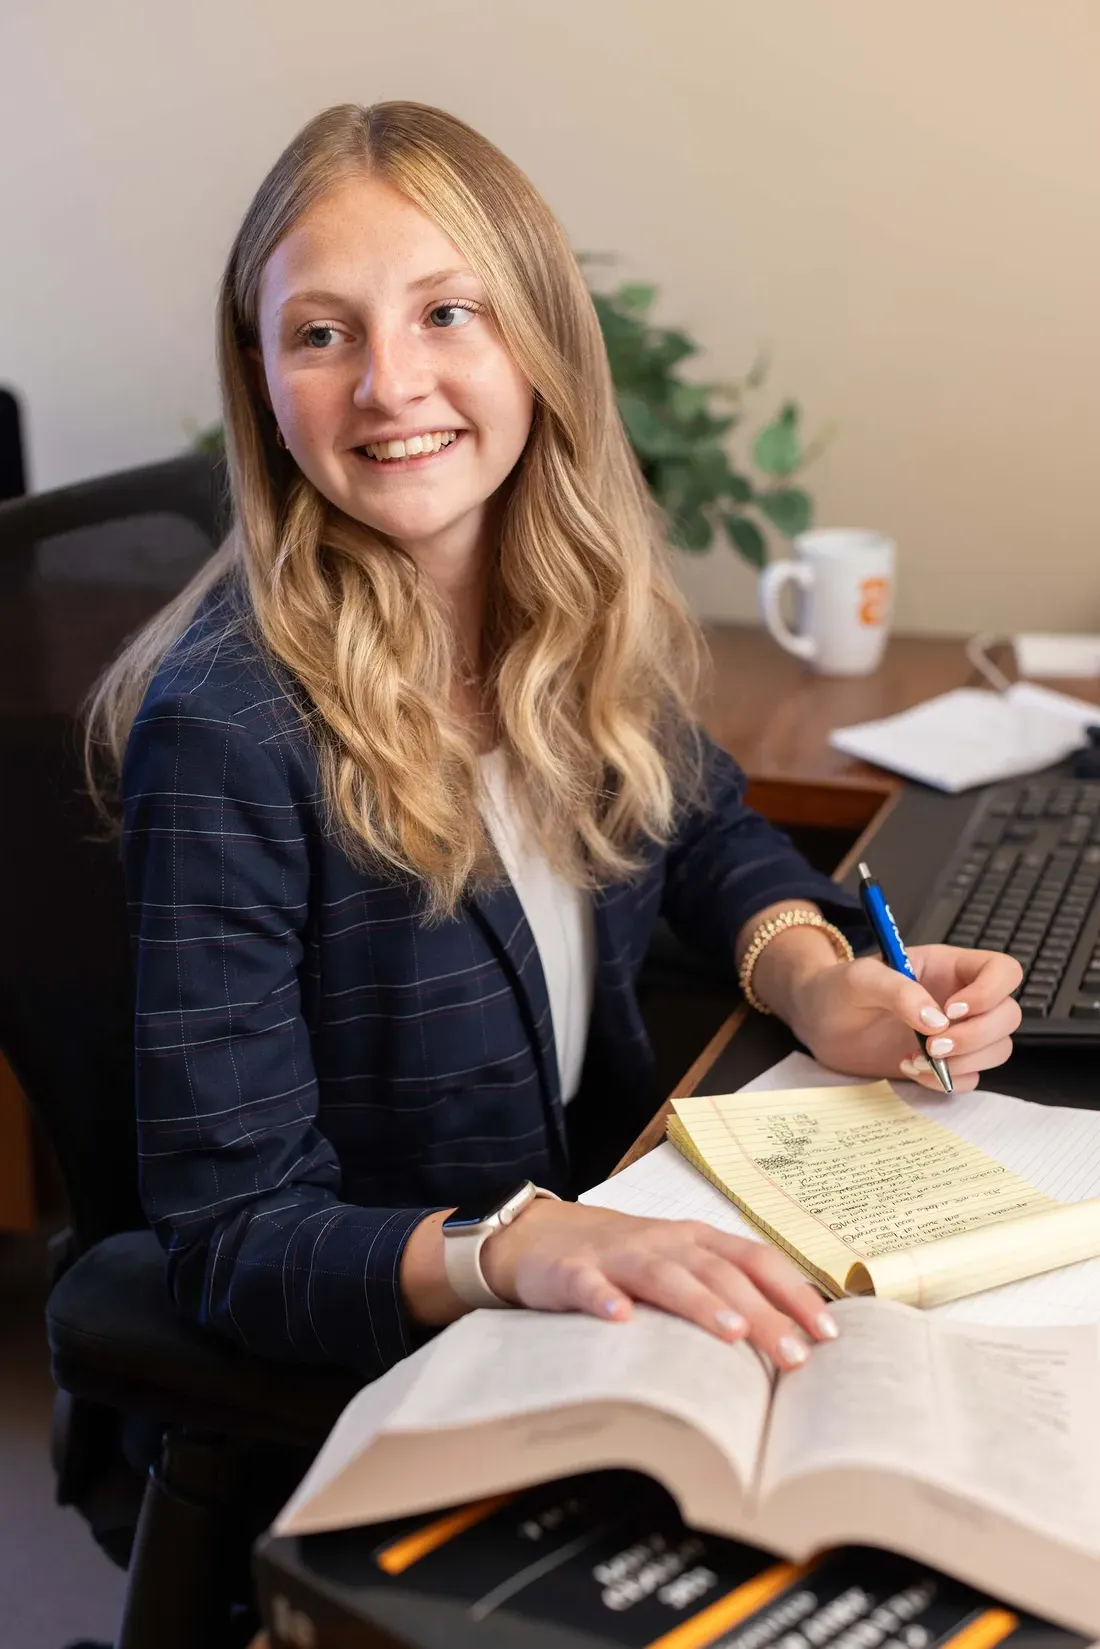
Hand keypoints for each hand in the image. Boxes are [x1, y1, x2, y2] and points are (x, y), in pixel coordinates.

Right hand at [479, 1199, 836, 1369]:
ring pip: (664, 1275)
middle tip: (793, 1356)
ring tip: (729, 1332)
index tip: (829, 1334)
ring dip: (699, 1301)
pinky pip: (589, 1284)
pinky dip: (604, 1299)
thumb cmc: (623, 1260)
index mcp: (697, 1242)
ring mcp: (618, 1256)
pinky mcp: (572, 1271)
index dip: (793, 1293)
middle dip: (761, 1313)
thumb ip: (723, 1291)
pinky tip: (619, 1319)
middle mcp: (665, 1243)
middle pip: (720, 1273)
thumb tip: (789, 1341)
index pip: (756, 1260)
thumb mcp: (678, 1265)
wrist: (538, 1236)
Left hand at [790, 944, 1022, 1091]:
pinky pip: (972, 1077)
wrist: (819, 1023)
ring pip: (998, 1049)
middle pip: (1008, 1016)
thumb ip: (898, 991)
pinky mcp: (944, 1063)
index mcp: (949, 967)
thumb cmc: (837, 989)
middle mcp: (961, 999)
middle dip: (977, 1036)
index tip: (952, 1010)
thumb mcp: (860, 978)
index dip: (991, 992)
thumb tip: (935, 1020)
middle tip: (933, 1044)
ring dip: (965, 1061)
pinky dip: (948, 1080)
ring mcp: (956, 1033)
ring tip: (919, 1058)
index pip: (1003, 971)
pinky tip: (912, 1069)